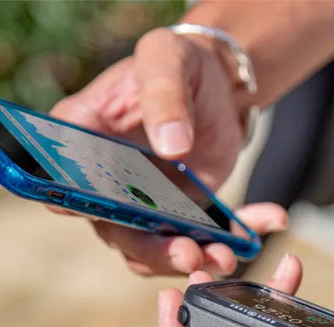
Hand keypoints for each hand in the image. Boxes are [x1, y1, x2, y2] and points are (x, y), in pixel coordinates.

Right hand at [50, 32, 283, 274]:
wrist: (216, 85)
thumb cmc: (180, 64)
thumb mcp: (168, 60)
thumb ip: (164, 97)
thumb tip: (172, 146)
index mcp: (86, 141)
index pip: (66, 183)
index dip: (82, 208)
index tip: (117, 220)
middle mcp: (109, 183)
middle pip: (119, 232)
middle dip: (155, 251)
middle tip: (190, 255)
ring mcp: (146, 205)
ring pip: (160, 249)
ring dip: (194, 258)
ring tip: (228, 255)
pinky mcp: (182, 214)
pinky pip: (202, 237)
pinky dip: (234, 237)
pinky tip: (267, 221)